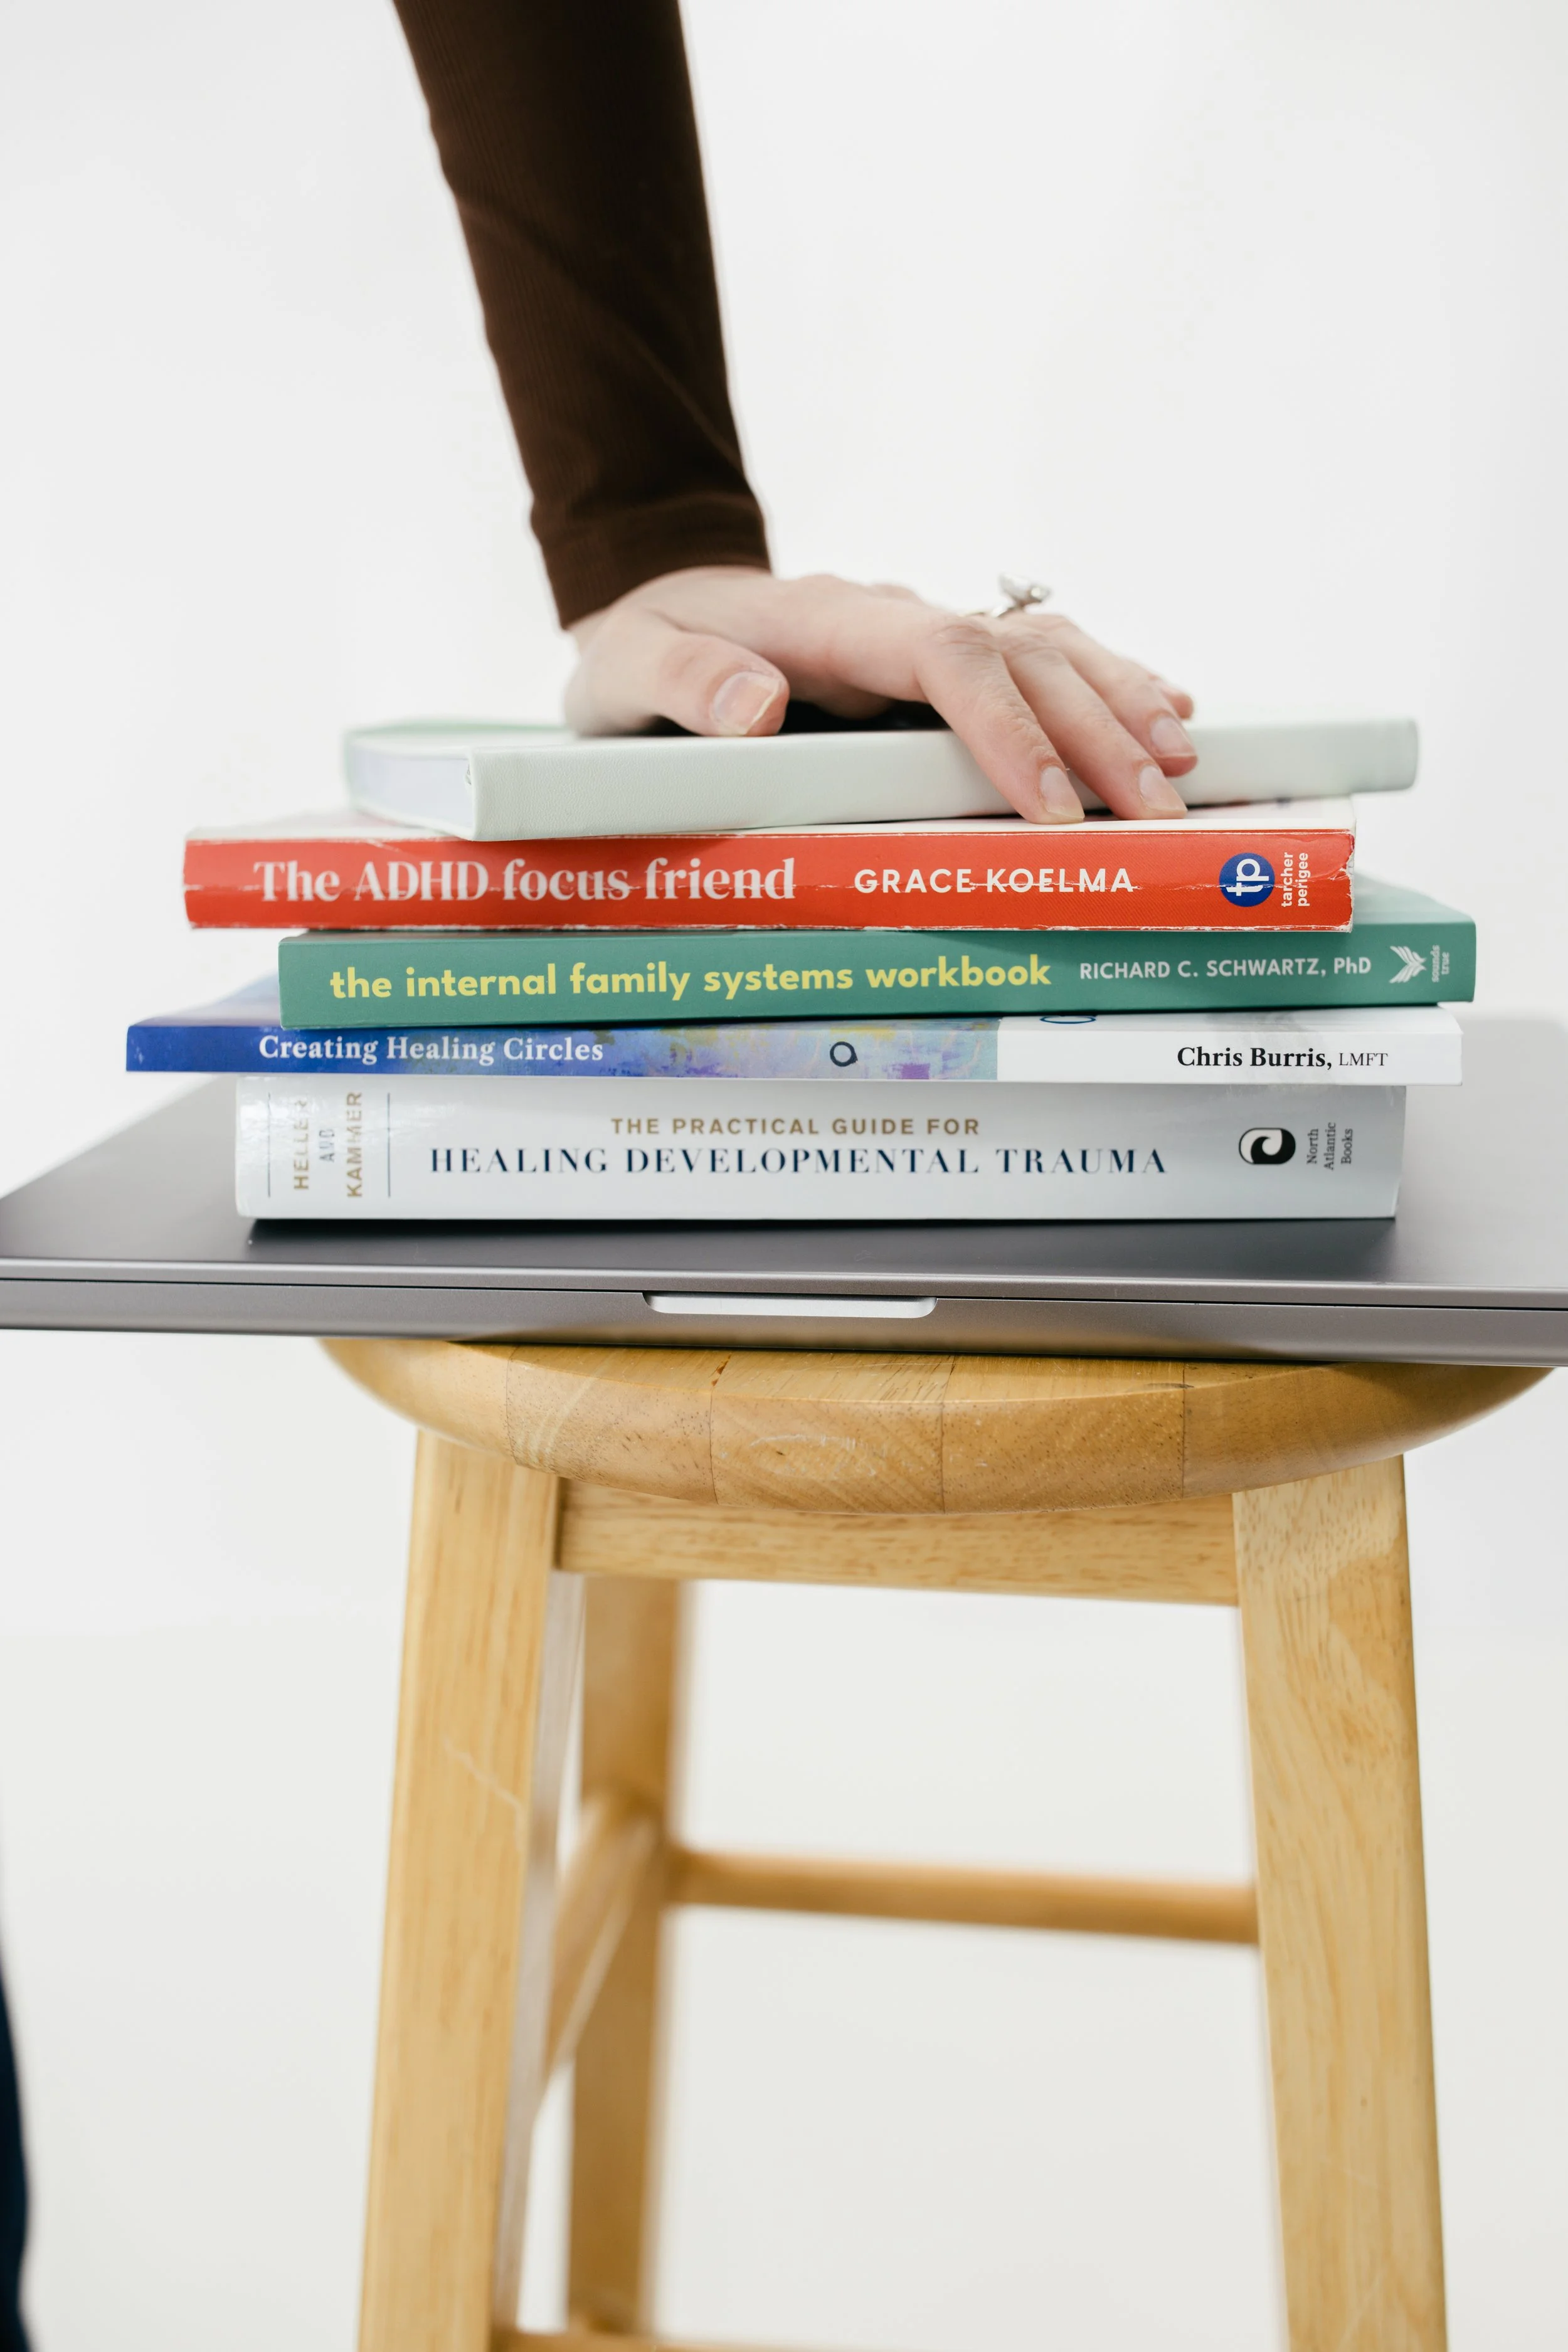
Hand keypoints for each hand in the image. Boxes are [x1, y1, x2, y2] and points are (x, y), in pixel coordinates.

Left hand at [566, 566, 1196, 823]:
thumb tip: (759, 703)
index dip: (1006, 728)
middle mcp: (892, 618)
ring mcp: (922, 635)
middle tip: (1156, 804)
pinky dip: (1107, 681)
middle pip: (1019, 656)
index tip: (1052, 805)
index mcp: (829, 621)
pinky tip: (1168, 711)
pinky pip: (1038, 659)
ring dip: (1119, 702)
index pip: (943, 658)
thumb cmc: (642, 649)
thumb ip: (686, 683)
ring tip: (1183, 761)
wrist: (654, 602)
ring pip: (1047, 649)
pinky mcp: (937, 660)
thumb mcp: (630, 670)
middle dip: (1095, 729)